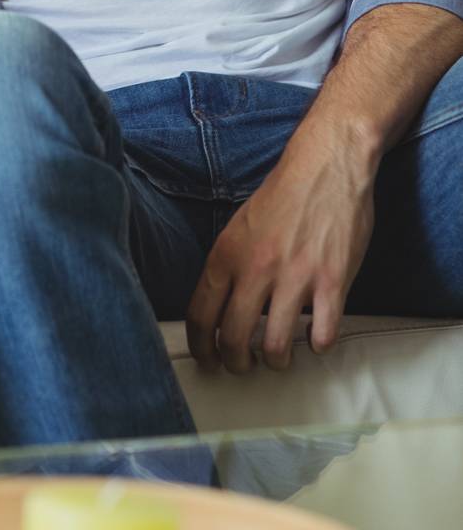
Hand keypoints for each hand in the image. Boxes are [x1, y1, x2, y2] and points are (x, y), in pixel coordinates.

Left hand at [185, 136, 375, 374]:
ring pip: (275, 346)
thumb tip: (217, 307)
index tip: (208, 361)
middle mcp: (256, 268)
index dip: (200, 347)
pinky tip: (317, 337)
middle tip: (244, 366)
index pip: (199, 315)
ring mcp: (295, 277)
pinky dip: (319, 345)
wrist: (325, 166)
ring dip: (276, 360)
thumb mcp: (239, 226)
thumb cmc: (283, 195)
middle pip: (233, 339)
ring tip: (279, 356)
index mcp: (227, 254)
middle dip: (236, 364)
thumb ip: (229, 265)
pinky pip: (322, 335)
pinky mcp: (332, 282)